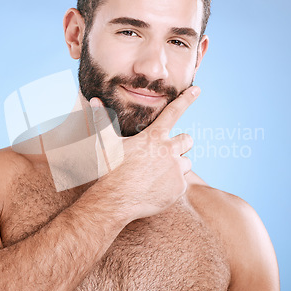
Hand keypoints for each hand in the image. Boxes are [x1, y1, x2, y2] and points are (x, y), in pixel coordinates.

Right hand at [90, 86, 199, 220]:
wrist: (115, 201)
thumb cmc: (109, 170)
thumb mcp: (106, 144)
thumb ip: (102, 120)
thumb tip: (93, 99)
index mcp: (153, 136)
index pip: (173, 112)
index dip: (186, 99)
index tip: (197, 90)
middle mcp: (169, 150)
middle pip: (187, 140)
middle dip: (179, 145)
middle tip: (163, 155)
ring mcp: (176, 169)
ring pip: (186, 163)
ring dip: (176, 167)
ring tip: (156, 175)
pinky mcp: (180, 187)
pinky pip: (183, 183)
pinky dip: (173, 185)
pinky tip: (157, 189)